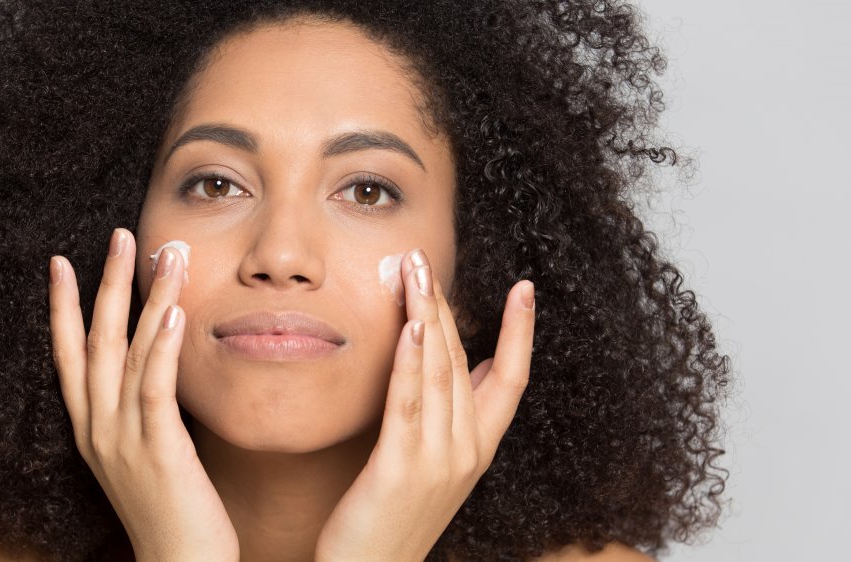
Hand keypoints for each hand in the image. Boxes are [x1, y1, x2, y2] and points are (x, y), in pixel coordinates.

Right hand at [48, 228, 238, 561]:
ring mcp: (124, 439)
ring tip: (164, 255)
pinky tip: (172, 314)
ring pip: (129, 355)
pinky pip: (156, 390)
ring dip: (147, 300)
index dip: (64, 308)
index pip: (69, 355)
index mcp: (91, 428)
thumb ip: (144, 411)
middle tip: (120, 235)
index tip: (62, 262)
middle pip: (95, 341)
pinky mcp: (158, 451)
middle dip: (106, 284)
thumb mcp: (144, 452)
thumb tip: (158, 366)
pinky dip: (160, 348)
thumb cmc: (169, 508)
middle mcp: (99, 428)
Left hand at [315, 248, 534, 561]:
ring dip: (426, 317)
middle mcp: (468, 451)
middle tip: (426, 258)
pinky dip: (410, 363)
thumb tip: (456, 370)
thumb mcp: (435, 465)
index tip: (525, 288)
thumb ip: (449, 420)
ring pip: (438, 372)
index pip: (513, 379)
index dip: (520, 333)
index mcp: (479, 448)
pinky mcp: (401, 468)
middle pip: (465, 362)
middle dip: (446, 306)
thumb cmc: (395, 517)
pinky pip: (409, 404)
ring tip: (414, 272)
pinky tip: (408, 328)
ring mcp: (439, 460)